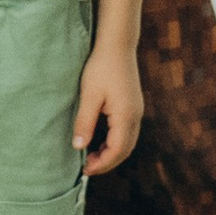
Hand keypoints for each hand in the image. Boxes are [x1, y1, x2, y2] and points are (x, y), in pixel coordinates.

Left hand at [73, 42, 144, 175]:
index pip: (117, 151)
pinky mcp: (133, 105)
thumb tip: (79, 147)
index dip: (101, 164)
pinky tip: (101, 140)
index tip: (85, 169)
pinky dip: (115, 142)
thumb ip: (84, 122)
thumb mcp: (89, 95)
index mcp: (126, 116)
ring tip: (92, 156)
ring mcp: (137, 111)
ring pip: (128, 142)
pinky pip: (127, 132)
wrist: (117, 45)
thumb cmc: (101, 67)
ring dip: (111, 153)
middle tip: (87, 167)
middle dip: (107, 162)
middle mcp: (135, 116)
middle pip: (125, 150)